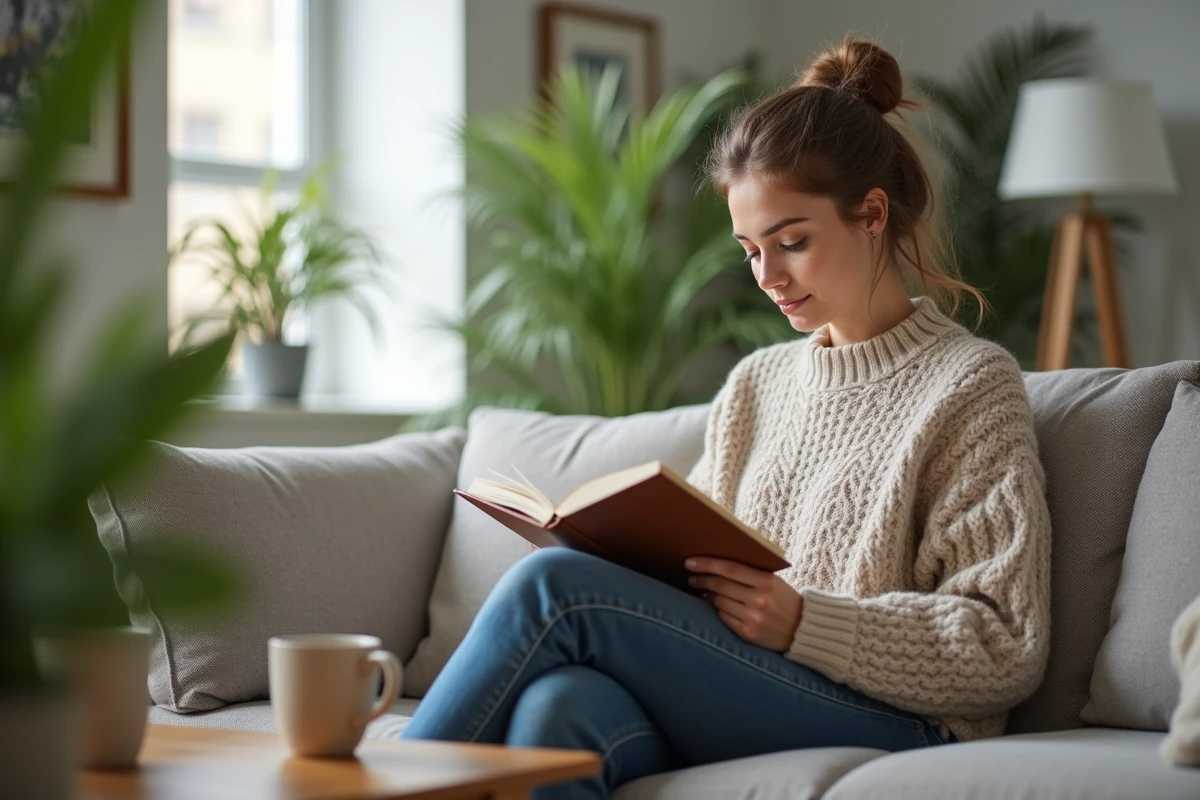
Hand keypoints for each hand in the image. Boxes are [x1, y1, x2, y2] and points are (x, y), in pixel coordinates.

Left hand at [685, 557, 803, 651]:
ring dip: (707, 595)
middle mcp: (759, 600)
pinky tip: (715, 605)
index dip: (707, 564)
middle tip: (692, 577)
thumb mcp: (774, 582)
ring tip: (703, 591)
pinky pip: (724, 618)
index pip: (729, 569)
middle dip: (702, 580)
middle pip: (721, 585)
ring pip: (719, 602)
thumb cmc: (785, 600)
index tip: (690, 562)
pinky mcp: (748, 633)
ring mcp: (753, 618)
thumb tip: (717, 566)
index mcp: (767, 581)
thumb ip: (750, 574)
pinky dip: (717, 610)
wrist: (803, 629)